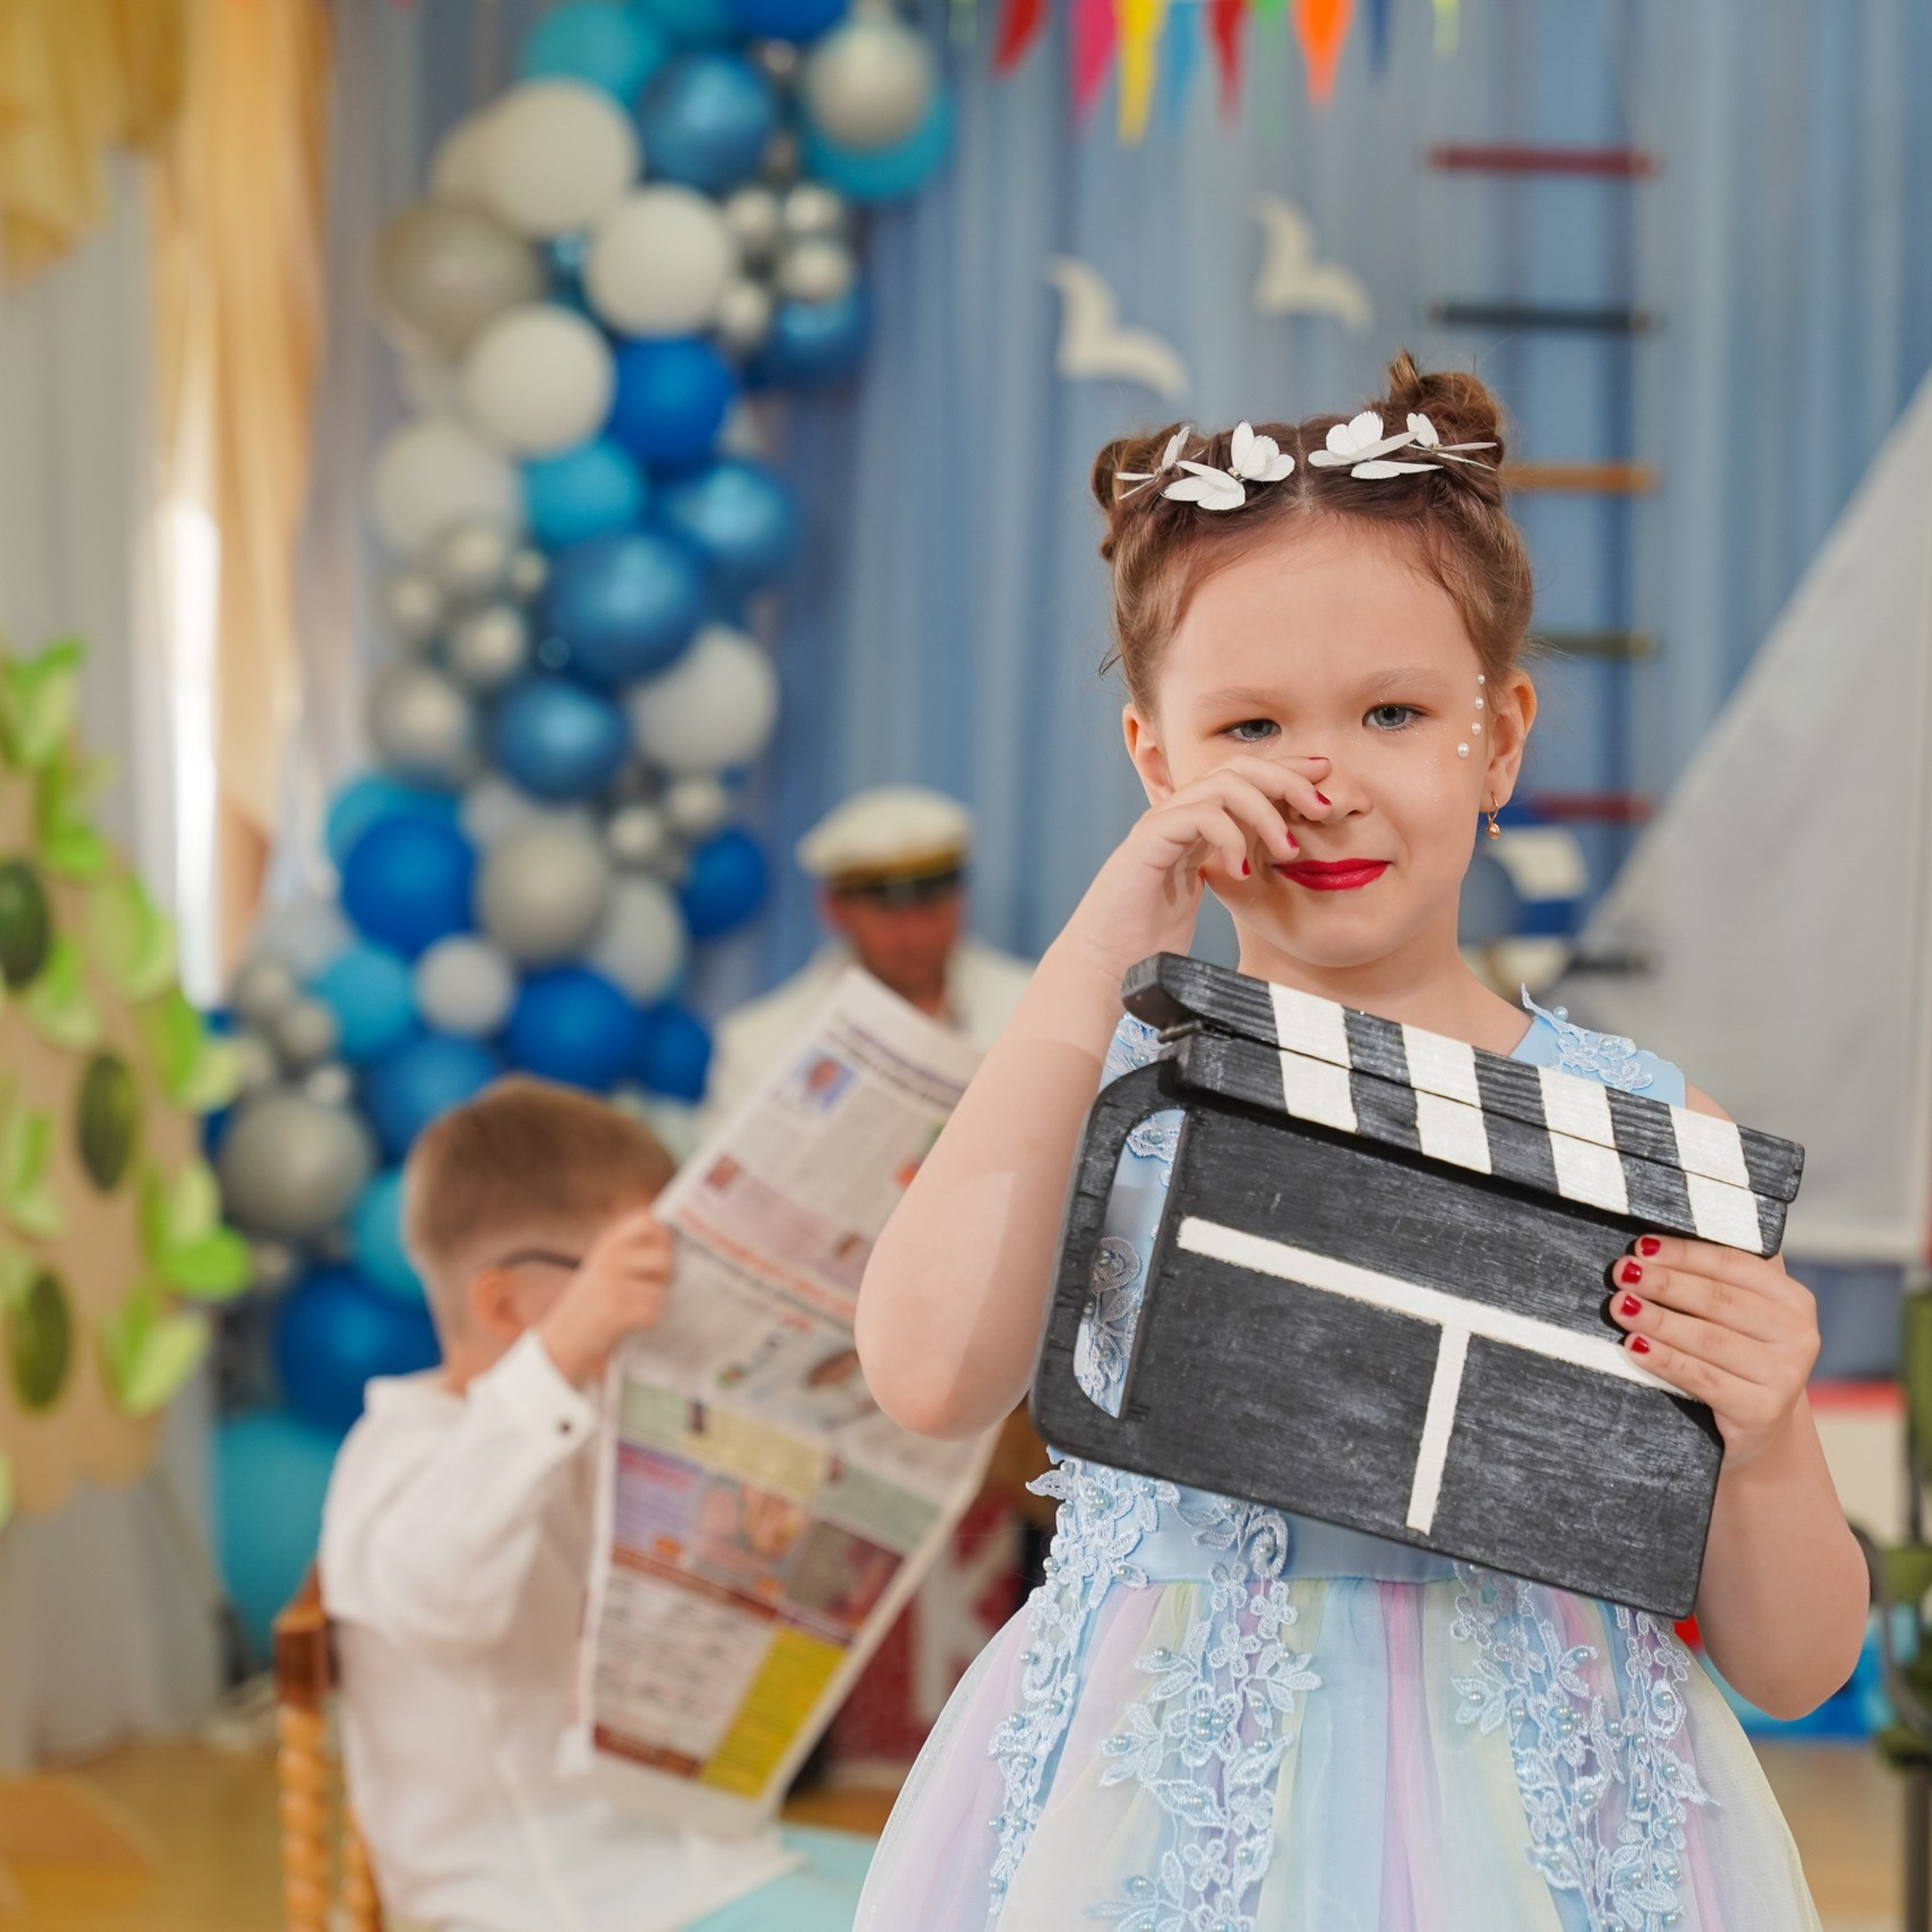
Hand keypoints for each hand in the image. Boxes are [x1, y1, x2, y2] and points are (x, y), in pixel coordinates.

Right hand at [539, 1208, 673, 1387]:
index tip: (666, 1250)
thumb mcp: (604, 1269)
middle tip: (653, 1288)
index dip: (665, 1235)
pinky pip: (653, 1313)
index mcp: (608, 1244)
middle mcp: (609, 1259)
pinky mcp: (614, 1311)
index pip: (647, 1221)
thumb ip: (634, 1254)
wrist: (559, 1343)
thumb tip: (677, 1247)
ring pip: (661, 1291)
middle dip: (667, 1277)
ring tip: (636, 1309)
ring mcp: (611, 1284)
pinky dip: (648, 1323)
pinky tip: (631, 1324)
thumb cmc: (591, 1306)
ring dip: (655, 1305)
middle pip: (664, 1258)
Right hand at [1059, 754, 1331, 987]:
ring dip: (1265, 811)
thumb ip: (1232, 869)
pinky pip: (1198, 816)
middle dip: (1286, 779)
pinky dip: (1231, 837)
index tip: (1324, 778)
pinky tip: (1243, 872)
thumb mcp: (1206, 899)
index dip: (1285, 772)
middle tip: (1321, 806)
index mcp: (1193, 826)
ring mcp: (1159, 826)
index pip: (1243, 779)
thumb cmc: (1149, 942)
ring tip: (1288, 848)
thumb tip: (1278, 859)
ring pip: (1221, 784)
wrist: (1105, 968)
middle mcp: (1175, 816)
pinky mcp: (1147, 842)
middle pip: (1236, 767)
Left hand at [1607, 1234, 1819, 1470]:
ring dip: (1657, 1320)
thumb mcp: (1739, 1317)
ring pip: (1706, 1338)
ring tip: (1619, 1306)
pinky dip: (1663, 1359)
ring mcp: (1785, 1376)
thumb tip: (1658, 1238)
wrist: (1758, 1433)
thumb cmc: (1735, 1358)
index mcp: (1794, 1300)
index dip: (1684, 1254)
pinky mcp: (1761, 1411)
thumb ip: (1718, 1278)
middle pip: (1718, 1300)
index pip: (1733, 1265)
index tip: (1641, 1246)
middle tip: (1621, 1272)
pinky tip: (1633, 1347)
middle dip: (1664, 1284)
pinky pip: (1701, 1378)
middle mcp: (1799, 1335)